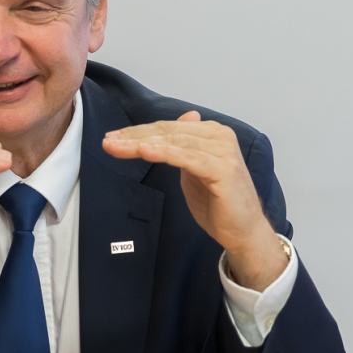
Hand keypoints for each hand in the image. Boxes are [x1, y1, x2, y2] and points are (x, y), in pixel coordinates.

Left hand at [102, 112, 287, 290]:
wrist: (244, 231)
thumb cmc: (219, 204)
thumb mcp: (194, 170)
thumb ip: (182, 147)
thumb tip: (180, 121)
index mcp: (213, 133)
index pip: (168, 128)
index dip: (139, 131)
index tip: (113, 138)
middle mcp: (220, 136)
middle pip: (168, 132)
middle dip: (135, 136)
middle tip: (108, 141)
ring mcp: (223, 152)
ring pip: (174, 142)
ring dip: (141, 144)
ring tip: (117, 147)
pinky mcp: (222, 170)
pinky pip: (187, 158)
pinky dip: (164, 153)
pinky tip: (144, 151)